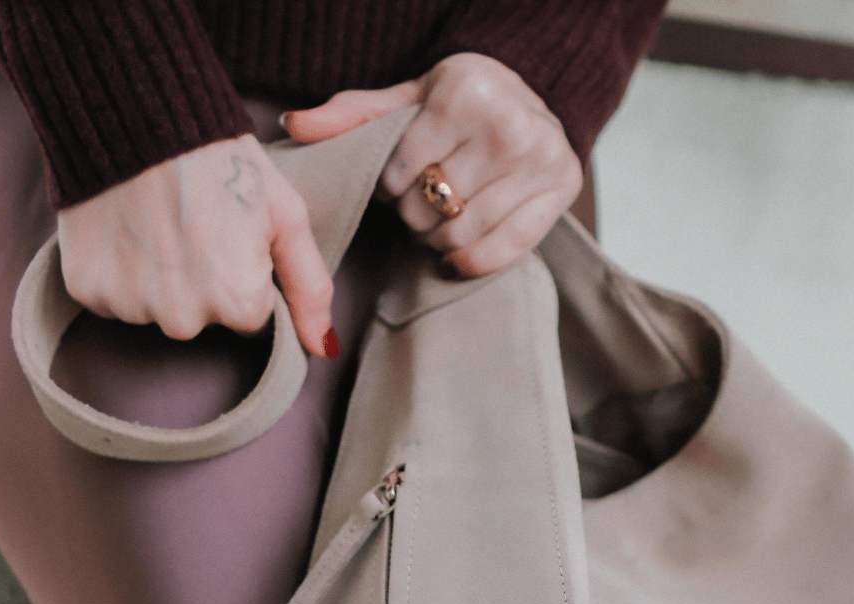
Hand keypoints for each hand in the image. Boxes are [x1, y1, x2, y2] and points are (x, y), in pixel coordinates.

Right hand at [56, 134, 335, 354]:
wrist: (136, 109)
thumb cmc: (221, 158)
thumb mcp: (284, 216)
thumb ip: (309, 287)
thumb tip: (325, 348)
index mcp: (238, 303)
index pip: (249, 316)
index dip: (243, 273)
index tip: (230, 234)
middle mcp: (184, 319)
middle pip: (200, 319)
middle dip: (201, 281)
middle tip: (192, 222)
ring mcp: (132, 307)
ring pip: (155, 309)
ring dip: (158, 277)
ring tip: (157, 221)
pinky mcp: (86, 290)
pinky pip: (110, 297)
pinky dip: (116, 269)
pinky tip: (125, 227)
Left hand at [283, 53, 582, 277]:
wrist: (532, 91)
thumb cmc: (459, 101)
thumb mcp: (406, 99)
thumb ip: (351, 115)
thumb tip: (292, 127)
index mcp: (466, 92)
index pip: (402, 172)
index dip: (391, 186)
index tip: (401, 177)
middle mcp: (509, 125)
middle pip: (431, 208)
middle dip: (414, 213)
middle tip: (420, 201)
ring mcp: (541, 160)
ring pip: (461, 235)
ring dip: (438, 239)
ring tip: (439, 219)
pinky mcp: (561, 192)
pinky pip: (504, 251)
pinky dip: (471, 263)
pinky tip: (455, 256)